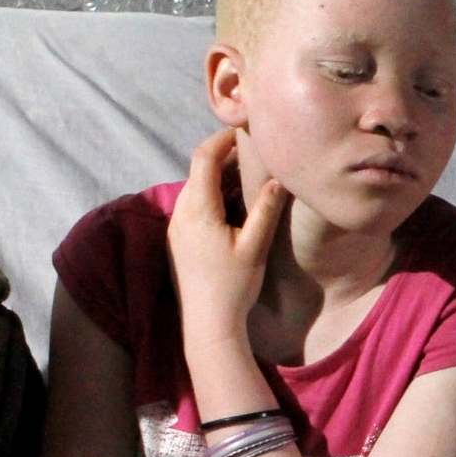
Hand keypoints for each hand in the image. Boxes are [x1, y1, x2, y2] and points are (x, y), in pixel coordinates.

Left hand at [168, 130, 288, 347]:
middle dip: (224, 157)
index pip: (204, 158)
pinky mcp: (178, 240)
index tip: (245, 131)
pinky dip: (213, 196)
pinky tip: (235, 208)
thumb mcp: (255, 246)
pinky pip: (194, 205)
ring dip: (220, 178)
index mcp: (198, 209)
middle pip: (198, 170)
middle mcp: (181, 213)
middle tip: (254, 154)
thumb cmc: (233, 287)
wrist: (207, 324)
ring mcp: (176, 227)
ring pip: (196, 188)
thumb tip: (279, 178)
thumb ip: (265, 209)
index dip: (223, 139)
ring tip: (249, 179)